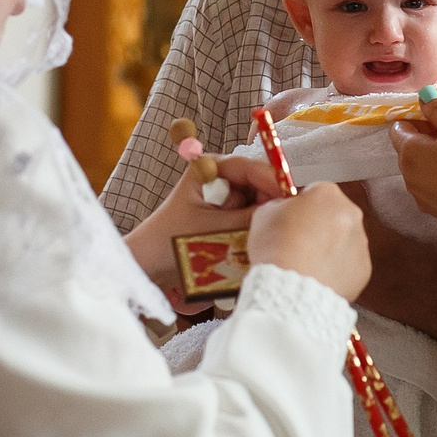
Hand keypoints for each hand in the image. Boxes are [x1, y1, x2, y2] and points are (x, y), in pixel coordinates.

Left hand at [121, 151, 276, 313]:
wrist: (147, 269)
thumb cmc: (168, 241)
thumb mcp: (214, 229)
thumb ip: (250, 219)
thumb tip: (284, 212)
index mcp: (210, 169)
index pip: (250, 167)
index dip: (272, 180)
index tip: (289, 196)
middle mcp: (221, 182)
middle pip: (259, 186)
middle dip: (273, 202)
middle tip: (287, 220)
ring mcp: (226, 203)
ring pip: (259, 206)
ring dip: (266, 221)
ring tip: (275, 235)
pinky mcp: (229, 223)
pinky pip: (252, 224)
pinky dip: (258, 233)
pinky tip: (263, 245)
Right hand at [247, 182, 369, 302]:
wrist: (290, 290)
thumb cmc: (278, 252)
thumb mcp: (264, 214)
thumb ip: (279, 205)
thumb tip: (283, 209)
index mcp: (327, 194)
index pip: (315, 192)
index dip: (300, 207)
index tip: (292, 220)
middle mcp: (350, 215)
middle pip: (333, 215)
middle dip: (318, 226)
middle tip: (296, 242)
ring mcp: (360, 243)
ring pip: (342, 240)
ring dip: (327, 248)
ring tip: (305, 263)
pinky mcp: (363, 270)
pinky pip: (348, 265)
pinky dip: (335, 269)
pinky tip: (316, 275)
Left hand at [390, 97, 436, 244]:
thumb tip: (423, 93)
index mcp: (408, 151)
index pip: (399, 125)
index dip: (419, 117)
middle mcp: (406, 174)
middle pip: (411, 147)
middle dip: (431, 136)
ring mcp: (419, 195)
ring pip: (423, 166)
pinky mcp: (434, 210)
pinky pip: (434, 184)